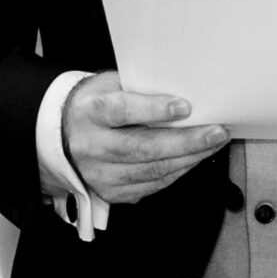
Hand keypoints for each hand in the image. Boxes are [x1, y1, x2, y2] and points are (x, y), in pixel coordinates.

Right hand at [62, 71, 229, 207]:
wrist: (60, 136)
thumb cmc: (94, 104)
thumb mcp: (110, 85)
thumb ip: (141, 90)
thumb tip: (184, 91)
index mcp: (90, 112)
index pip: (122, 111)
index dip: (154, 110)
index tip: (185, 107)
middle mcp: (91, 146)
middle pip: (142, 148)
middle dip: (185, 142)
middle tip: (216, 132)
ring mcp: (99, 174)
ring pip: (150, 171)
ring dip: (188, 158)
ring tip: (213, 144)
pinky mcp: (109, 192)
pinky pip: (150, 186)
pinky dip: (176, 172)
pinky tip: (193, 159)